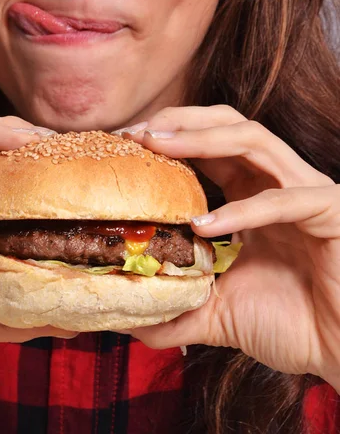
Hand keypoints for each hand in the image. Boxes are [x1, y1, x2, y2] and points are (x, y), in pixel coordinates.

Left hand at [116, 105, 339, 390]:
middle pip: (227, 123)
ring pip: (253, 140)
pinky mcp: (332, 212)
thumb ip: (177, 308)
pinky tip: (205, 226)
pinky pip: (286, 200)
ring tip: (158, 146)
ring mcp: (305, 192)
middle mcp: (276, 181)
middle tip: (136, 133)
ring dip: (202, 139)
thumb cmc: (291, 322)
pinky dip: (243, 209)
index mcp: (251, 192)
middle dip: (179, 121)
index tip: (124, 141)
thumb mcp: (218, 312)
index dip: (166, 135)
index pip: (207, 143)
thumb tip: (132, 323)